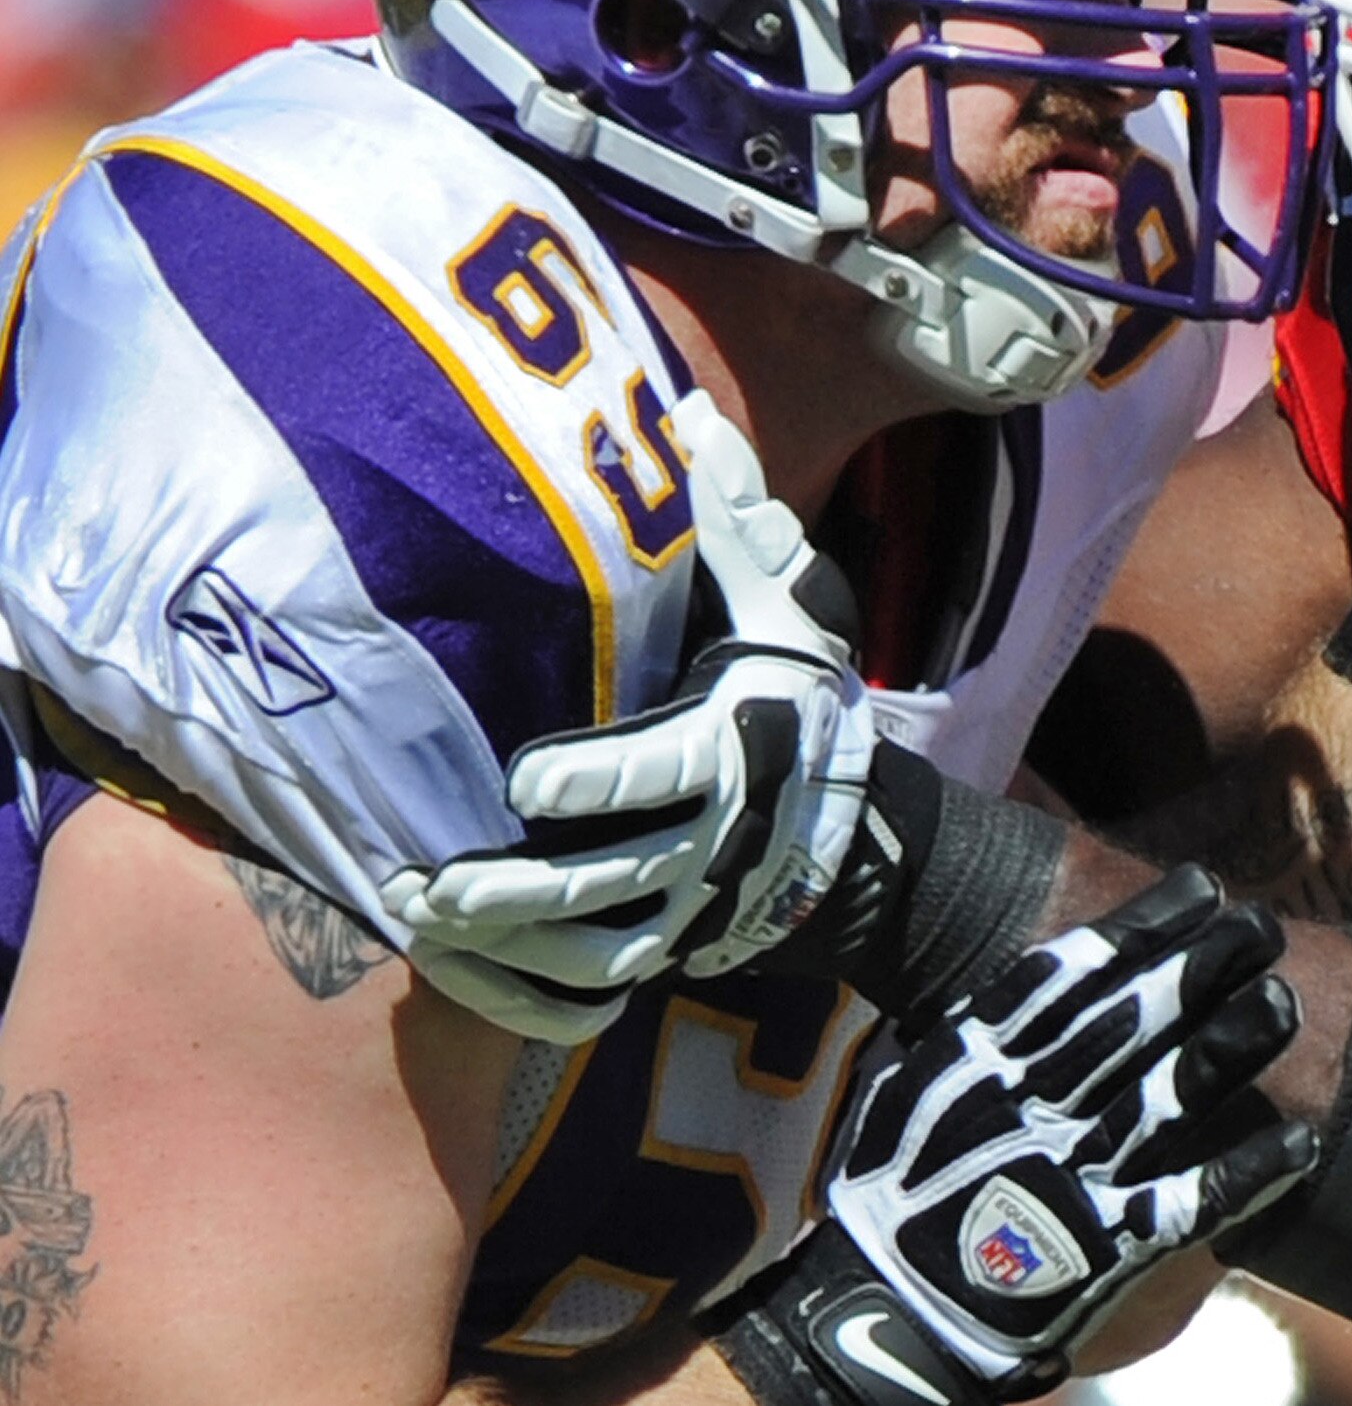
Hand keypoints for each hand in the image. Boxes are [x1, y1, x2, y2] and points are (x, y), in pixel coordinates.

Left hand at [381, 393, 877, 1039]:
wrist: (861, 825)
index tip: (520, 781)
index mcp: (731, 743)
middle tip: (436, 888)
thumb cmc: (799, 698)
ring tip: (434, 929)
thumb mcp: (783, 603)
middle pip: (612, 877)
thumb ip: (730, 518)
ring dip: (515, 950)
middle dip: (523, 890)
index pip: (659, 769)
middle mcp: (715, 834)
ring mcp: (696, 903)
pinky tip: (477, 977)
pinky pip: (608, 987)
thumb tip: (686, 413)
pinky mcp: (680, 945)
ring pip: (603, 945)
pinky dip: (542, 993)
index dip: (591, 779)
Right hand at [736, 869, 1315, 1403]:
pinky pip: (1190, 1205)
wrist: (878, 1306)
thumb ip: (979, 1027)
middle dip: (1203, 967)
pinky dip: (1247, 1175)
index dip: (1144, 927)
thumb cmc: (892, 1185)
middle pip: (1134, 1021)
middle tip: (1263, 923)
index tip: (1202, 886)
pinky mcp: (1105, 1246)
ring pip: (1169, 1098)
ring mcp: (1073, 1176)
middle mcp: (1034, 1107)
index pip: (1074, 976)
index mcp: (982, 1061)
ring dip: (1232, 1049)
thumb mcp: (916, 1084)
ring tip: (1284, 1002)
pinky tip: (1300, 1143)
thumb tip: (1046, 962)